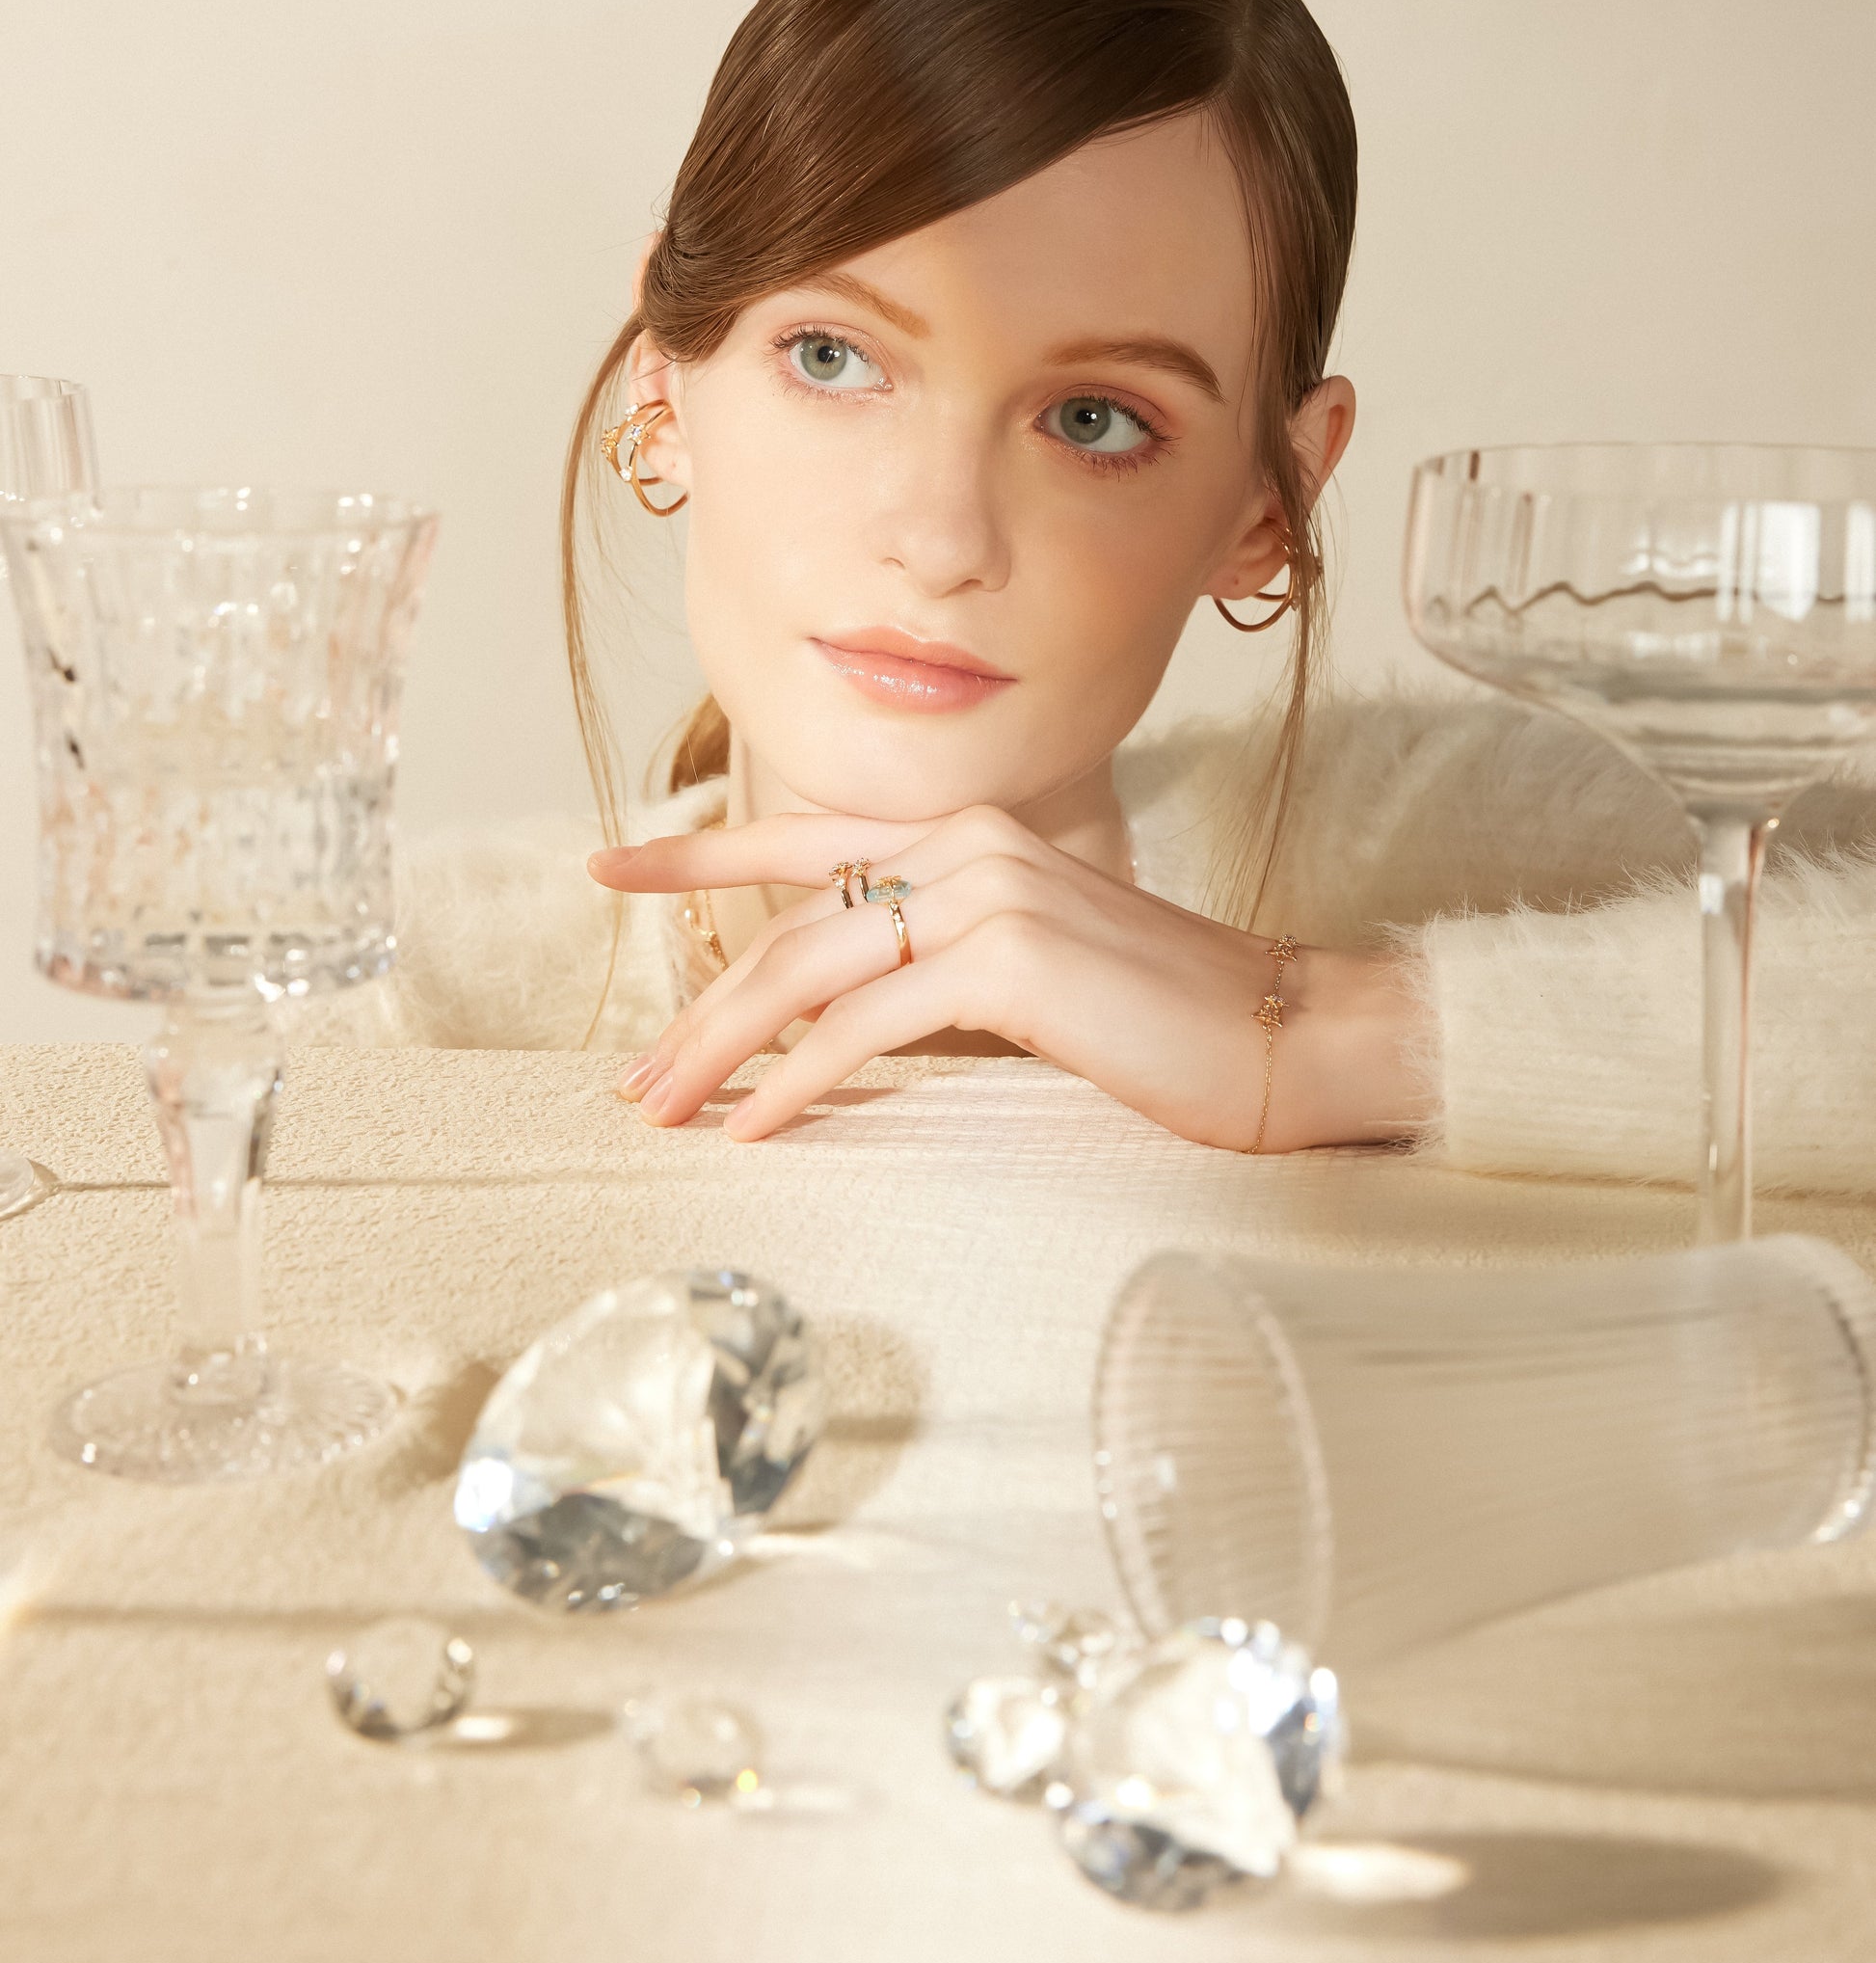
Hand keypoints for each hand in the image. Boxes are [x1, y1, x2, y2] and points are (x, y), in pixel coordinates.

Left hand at [589, 805, 1430, 1147]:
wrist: (1285, 1036)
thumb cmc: (1166, 1023)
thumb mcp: (1036, 971)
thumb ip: (945, 963)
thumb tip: (846, 1018)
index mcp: (972, 834)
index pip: (808, 835)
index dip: (701, 853)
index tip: (610, 865)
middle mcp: (970, 842)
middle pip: (792, 921)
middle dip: (700, 1004)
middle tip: (634, 1078)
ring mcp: (988, 892)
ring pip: (810, 969)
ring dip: (724, 1050)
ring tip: (668, 1113)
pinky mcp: (1007, 960)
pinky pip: (865, 1026)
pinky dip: (799, 1081)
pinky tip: (757, 1128)